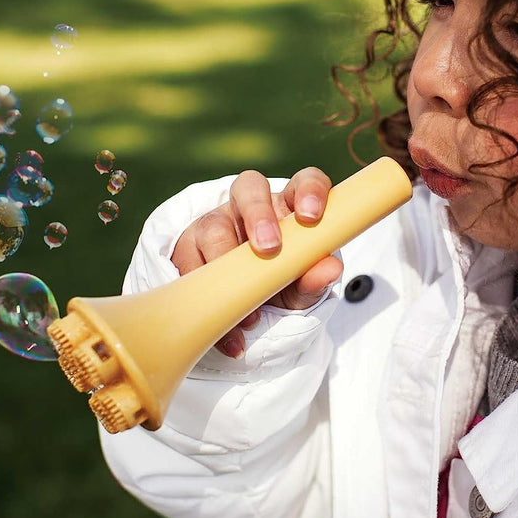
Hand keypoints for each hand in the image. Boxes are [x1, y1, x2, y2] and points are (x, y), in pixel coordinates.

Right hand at [171, 168, 342, 357]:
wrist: (246, 310)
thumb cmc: (281, 285)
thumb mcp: (301, 288)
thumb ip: (314, 278)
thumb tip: (330, 268)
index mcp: (289, 207)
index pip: (304, 181)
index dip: (309, 191)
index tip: (311, 216)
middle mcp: (251, 207)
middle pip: (249, 187)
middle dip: (258, 214)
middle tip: (268, 249)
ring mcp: (215, 224)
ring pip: (212, 225)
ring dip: (225, 262)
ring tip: (248, 312)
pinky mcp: (186, 249)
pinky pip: (189, 266)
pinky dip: (207, 301)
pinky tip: (230, 335)